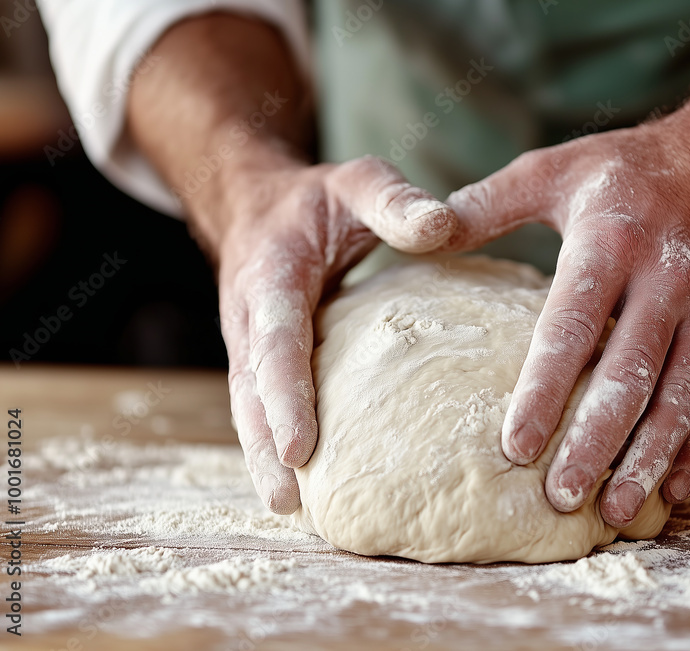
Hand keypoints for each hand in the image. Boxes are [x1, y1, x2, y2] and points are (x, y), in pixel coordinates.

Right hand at [217, 153, 454, 512]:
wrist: (257, 205)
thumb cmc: (316, 199)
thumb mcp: (355, 182)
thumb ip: (393, 201)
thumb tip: (442, 227)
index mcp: (271, 277)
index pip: (276, 341)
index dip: (285, 395)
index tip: (301, 448)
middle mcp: (248, 316)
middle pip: (250, 389)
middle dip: (265, 445)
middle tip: (289, 500)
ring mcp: (247, 341)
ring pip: (248, 405)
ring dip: (263, 456)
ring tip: (289, 508)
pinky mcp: (258, 358)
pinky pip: (260, 404)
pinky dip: (272, 442)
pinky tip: (298, 482)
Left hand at [440, 116, 689, 525]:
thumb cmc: (635, 165)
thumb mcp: (557, 169)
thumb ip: (486, 204)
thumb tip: (420, 231)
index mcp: (612, 241)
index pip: (571, 327)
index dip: (543, 391)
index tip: (513, 448)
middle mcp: (667, 279)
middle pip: (628, 376)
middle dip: (594, 444)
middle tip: (559, 498)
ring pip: (679, 398)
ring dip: (646, 459)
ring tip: (614, 513)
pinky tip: (673, 488)